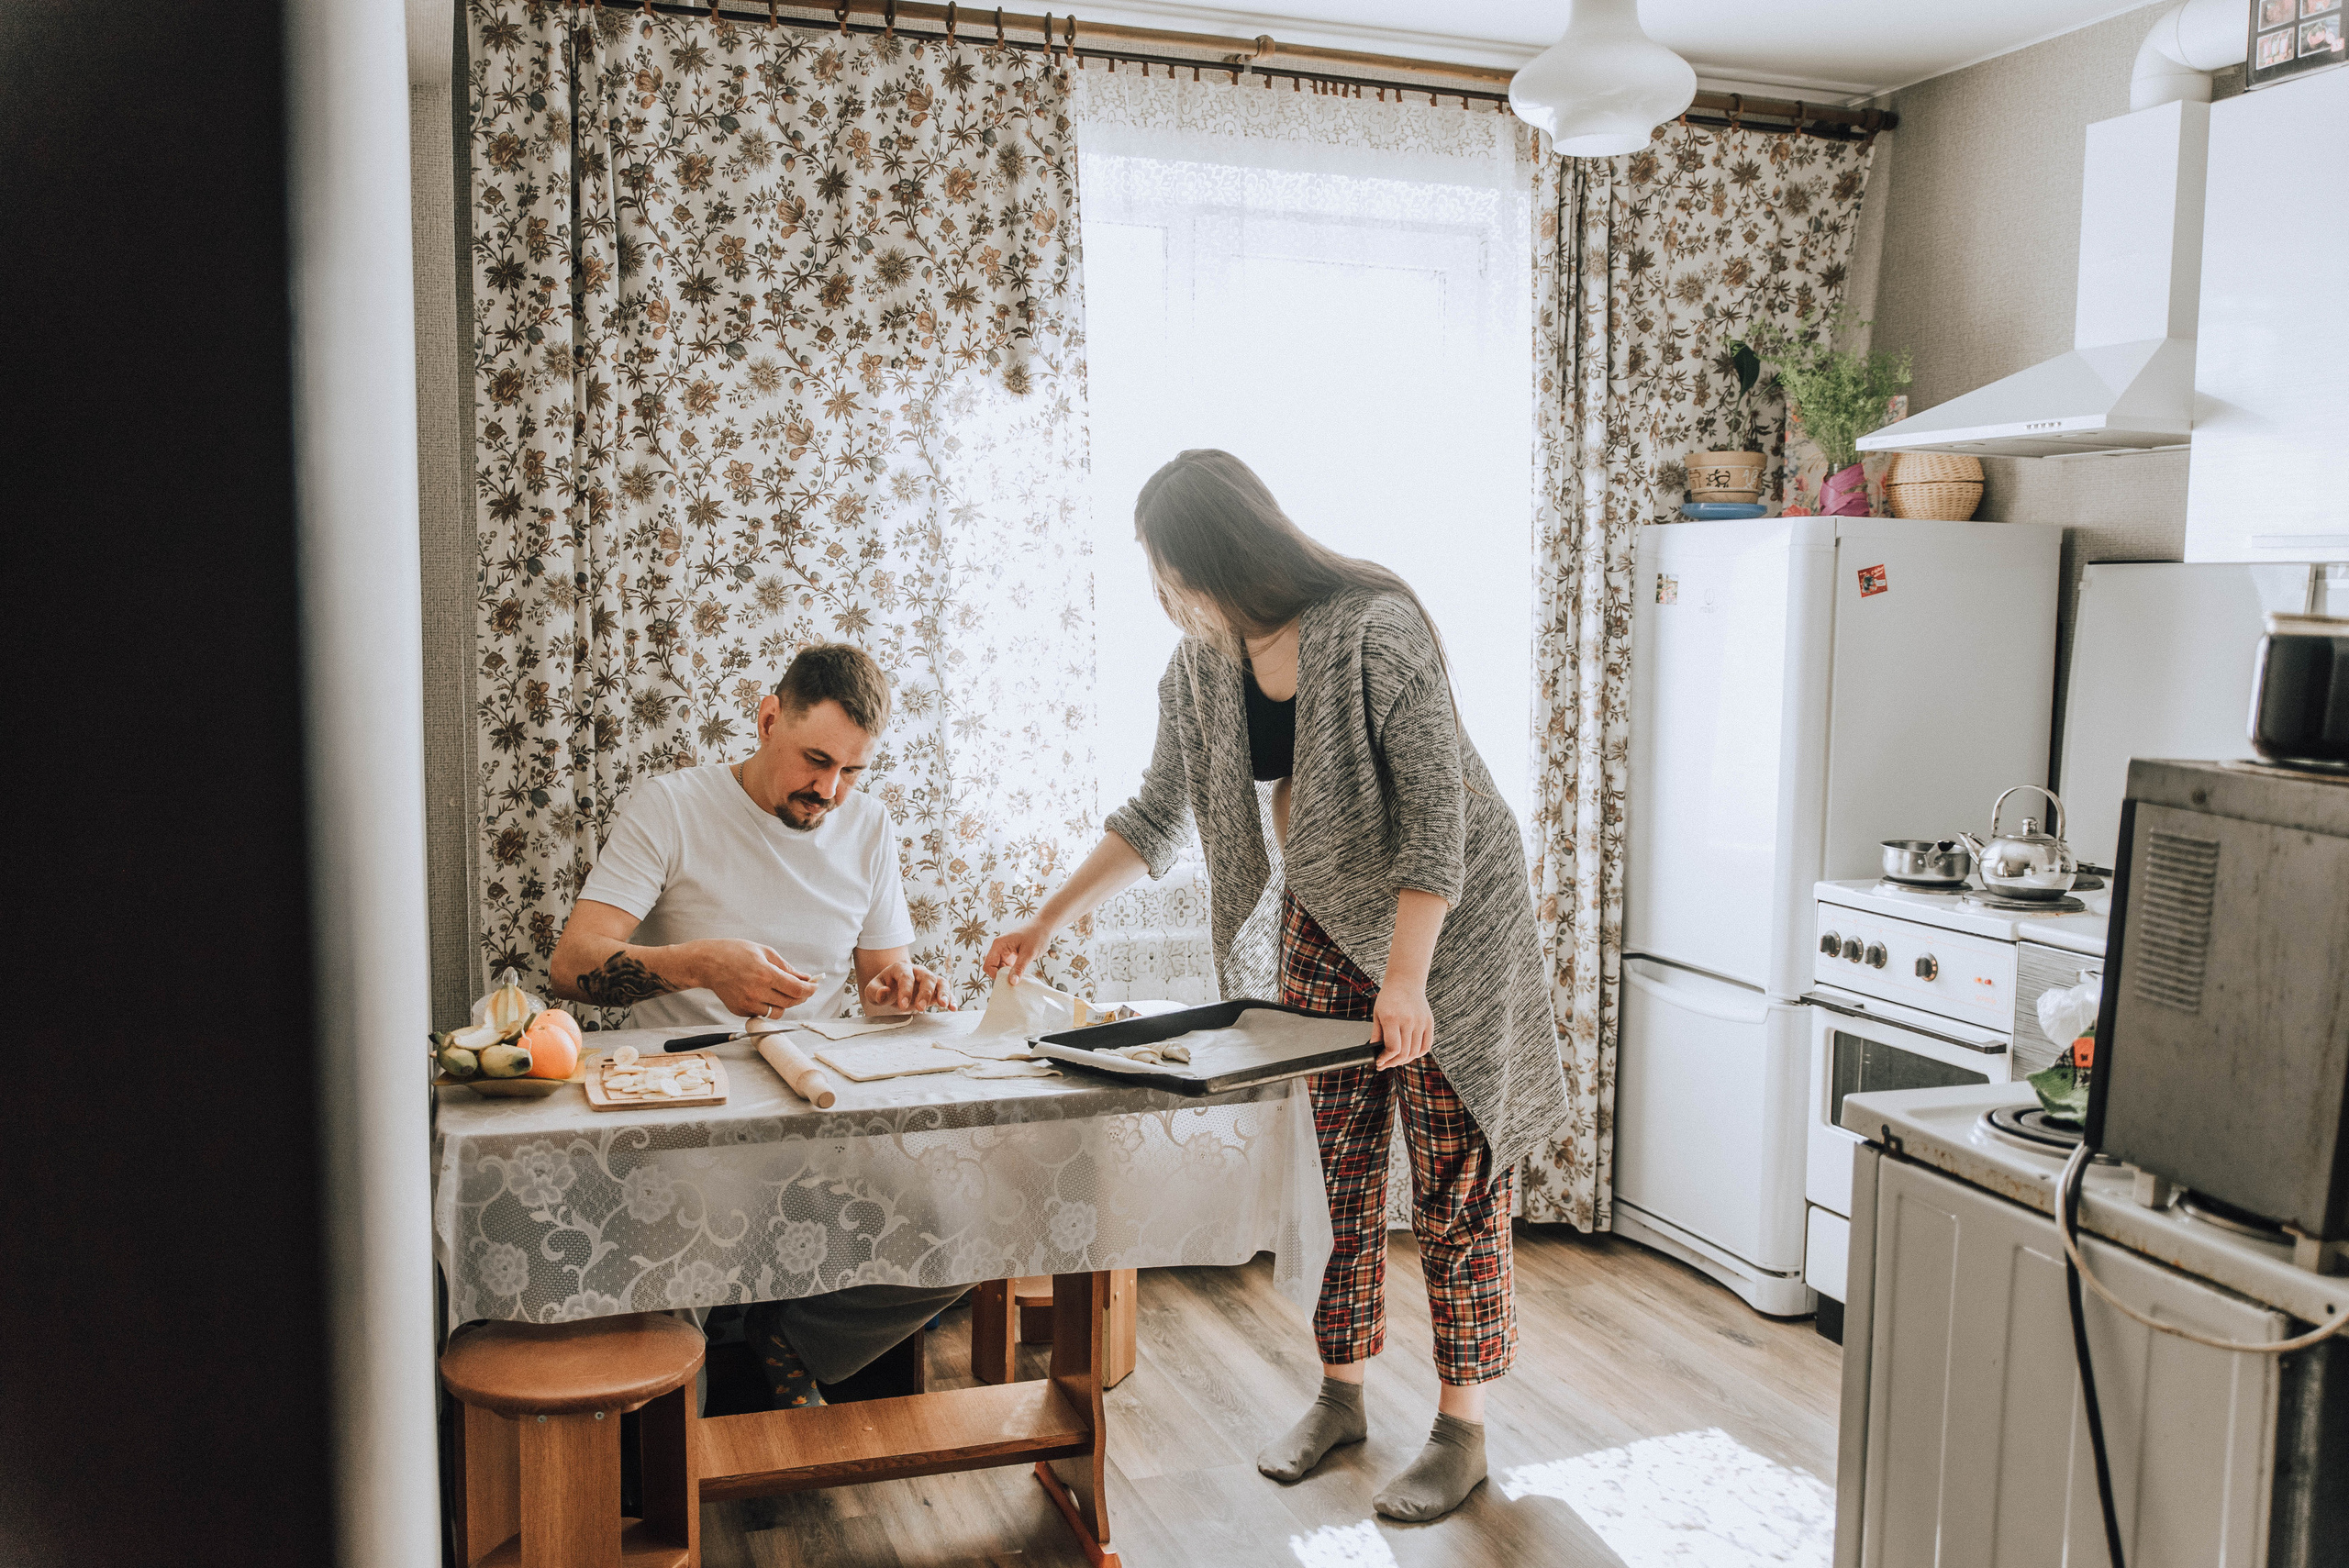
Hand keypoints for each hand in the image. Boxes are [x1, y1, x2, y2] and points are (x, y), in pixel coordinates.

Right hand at [683, 938, 816, 1019]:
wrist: (708, 963)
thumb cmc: (735, 953)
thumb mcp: (764, 952)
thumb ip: (786, 967)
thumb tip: (803, 978)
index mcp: (766, 974)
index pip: (797, 989)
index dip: (810, 990)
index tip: (814, 987)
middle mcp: (757, 991)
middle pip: (790, 1002)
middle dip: (800, 996)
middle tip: (801, 988)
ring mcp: (747, 1003)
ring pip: (777, 1012)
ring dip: (784, 1003)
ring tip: (781, 991)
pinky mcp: (740, 1010)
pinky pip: (762, 1013)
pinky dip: (767, 1006)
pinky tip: (763, 994)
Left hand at [864, 961, 950, 1013]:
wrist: (891, 989)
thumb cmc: (882, 989)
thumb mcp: (872, 990)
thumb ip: (875, 991)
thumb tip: (884, 992)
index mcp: (900, 968)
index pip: (906, 976)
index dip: (905, 990)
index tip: (902, 1005)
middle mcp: (917, 971)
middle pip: (926, 977)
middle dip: (925, 993)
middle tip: (920, 1008)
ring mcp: (928, 979)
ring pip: (939, 981)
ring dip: (943, 993)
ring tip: (944, 1005)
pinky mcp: (935, 988)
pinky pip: (945, 990)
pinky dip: (951, 998)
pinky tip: (953, 1008)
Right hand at [983, 920, 1051, 986]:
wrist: (1044, 927)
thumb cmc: (1036, 935)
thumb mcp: (1028, 953)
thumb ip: (1019, 968)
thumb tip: (1012, 982)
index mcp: (999, 945)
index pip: (988, 965)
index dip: (996, 975)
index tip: (1009, 980)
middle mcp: (999, 948)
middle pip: (992, 968)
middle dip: (1001, 976)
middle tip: (1015, 981)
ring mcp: (1004, 952)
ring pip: (999, 969)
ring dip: (1007, 975)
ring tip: (1019, 978)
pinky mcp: (1010, 956)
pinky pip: (1006, 968)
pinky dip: (1011, 973)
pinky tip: (1020, 975)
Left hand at [1370, 980, 1434, 1070]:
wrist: (1405, 981)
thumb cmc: (1388, 998)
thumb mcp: (1377, 1014)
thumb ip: (1376, 1035)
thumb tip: (1374, 1053)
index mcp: (1392, 1018)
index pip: (1392, 1048)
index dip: (1386, 1059)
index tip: (1379, 1062)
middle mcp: (1408, 1021)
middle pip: (1404, 1053)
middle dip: (1394, 1063)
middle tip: (1386, 1064)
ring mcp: (1421, 1022)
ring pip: (1415, 1052)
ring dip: (1405, 1060)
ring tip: (1397, 1060)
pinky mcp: (1429, 1022)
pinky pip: (1426, 1046)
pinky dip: (1418, 1054)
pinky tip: (1409, 1054)